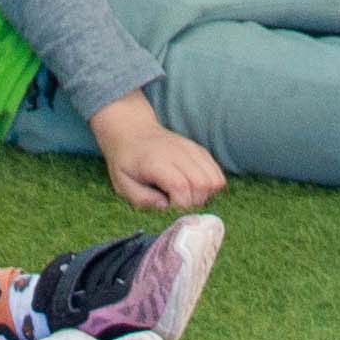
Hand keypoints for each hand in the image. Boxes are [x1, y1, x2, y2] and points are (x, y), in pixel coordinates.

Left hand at [90, 100, 227, 211]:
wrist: (132, 131)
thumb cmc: (126, 162)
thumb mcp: (122, 184)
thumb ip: (141, 199)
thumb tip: (166, 206)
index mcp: (156, 161)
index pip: (181, 186)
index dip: (180, 204)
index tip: (169, 207)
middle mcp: (177, 153)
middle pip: (202, 184)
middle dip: (194, 203)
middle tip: (178, 203)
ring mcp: (191, 149)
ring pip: (215, 179)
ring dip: (205, 195)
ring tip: (188, 197)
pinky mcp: (200, 150)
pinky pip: (217, 173)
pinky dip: (211, 186)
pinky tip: (195, 188)